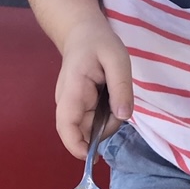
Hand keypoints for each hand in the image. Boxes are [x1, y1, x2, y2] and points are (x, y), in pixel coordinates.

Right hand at [55, 19, 133, 157]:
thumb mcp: (117, 59)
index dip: (77, 147)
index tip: (95, 156)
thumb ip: (121, 87)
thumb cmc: (99, 42)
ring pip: (90, 127)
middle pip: (83, 131)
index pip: (66, 127)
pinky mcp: (79, 105)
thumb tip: (123, 117)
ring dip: (107, 121)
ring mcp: (72, 104)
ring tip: (116, 93)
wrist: (83, 32)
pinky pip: (93, 119)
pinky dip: (106, 115)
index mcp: (72, 91)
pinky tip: (111, 97)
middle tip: (120, 104)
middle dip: (106, 128)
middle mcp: (67, 102)